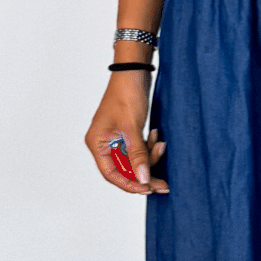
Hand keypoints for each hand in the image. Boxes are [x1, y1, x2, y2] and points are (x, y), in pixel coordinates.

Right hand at [86, 75, 168, 194]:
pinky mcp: (128, 133)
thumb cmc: (126, 94)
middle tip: (163, 184)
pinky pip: (139, 149)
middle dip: (145, 173)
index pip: (112, 173)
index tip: (147, 189)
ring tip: (161, 144)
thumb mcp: (132, 127)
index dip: (129, 184)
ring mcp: (116, 138)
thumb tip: (143, 179)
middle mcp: (104, 143)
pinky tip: (157, 136)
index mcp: (97, 143)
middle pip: (124, 169)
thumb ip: (137, 155)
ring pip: (134, 160)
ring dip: (150, 157)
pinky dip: (149, 147)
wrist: (135, 70)